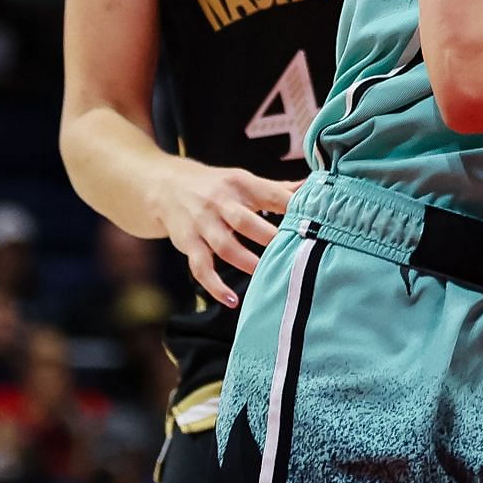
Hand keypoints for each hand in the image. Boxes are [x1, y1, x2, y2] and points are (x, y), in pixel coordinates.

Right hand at [146, 159, 302, 307]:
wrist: (167, 187)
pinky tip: (231, 301)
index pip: (272, 195)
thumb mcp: (246, 181)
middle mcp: (221, 203)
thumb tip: (316, 186)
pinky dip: (215, 286)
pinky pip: (201, 268)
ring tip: (267, 278)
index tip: (315, 224)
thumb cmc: (218, 186)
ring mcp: (203, 224)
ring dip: (246, 263)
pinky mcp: (189, 244)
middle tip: (294, 254)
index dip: (293, 208)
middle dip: (270, 238)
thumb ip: (279, 190)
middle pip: (246, 222)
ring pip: (225, 247)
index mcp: (242, 184)